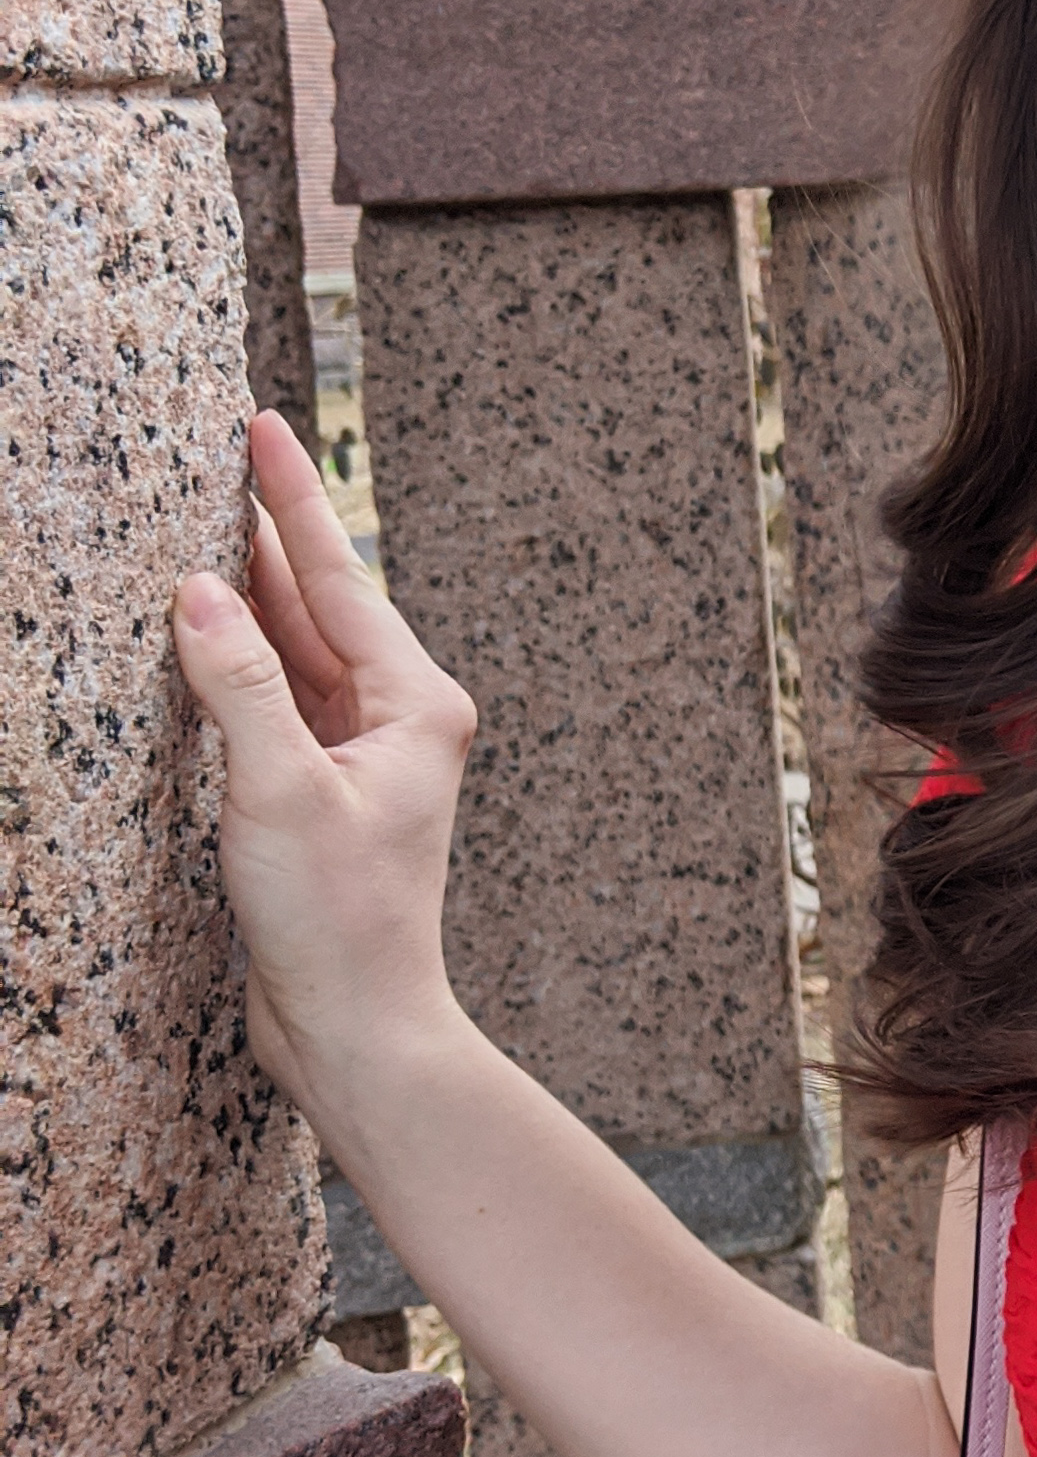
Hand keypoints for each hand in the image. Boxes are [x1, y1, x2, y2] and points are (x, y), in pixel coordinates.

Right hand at [171, 410, 479, 1121]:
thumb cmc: (335, 923)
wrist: (355, 1030)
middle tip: (230, 456)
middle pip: (321, 605)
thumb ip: (238, 684)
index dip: (292, 499)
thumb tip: (201, 590)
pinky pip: (279, 702)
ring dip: (251, 595)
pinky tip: (204, 632)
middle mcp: (402, 720)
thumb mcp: (277, 791)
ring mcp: (366, 757)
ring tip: (209, 522)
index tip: (262, 426)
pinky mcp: (326, 794)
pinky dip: (239, 663)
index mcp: (416, 704)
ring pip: (297, 652)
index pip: (338, 578)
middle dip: (272, 532)